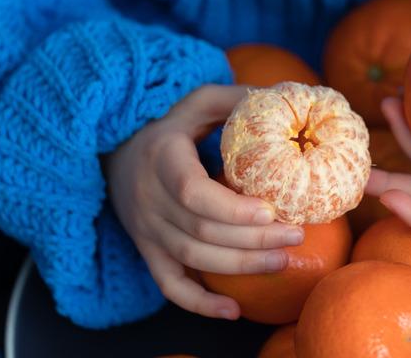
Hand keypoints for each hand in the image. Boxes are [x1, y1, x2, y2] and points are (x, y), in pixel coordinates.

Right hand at [106, 85, 304, 319]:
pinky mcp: (147, 251)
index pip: (193, 193)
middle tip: (295, 235)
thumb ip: (234, 99)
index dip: (232, 208)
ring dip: (240, 266)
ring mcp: (146, 230)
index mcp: (162, 159)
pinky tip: (233, 311)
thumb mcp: (196, 101)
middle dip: (253, 238)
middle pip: (202, 231)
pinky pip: (169, 285)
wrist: (115, 153)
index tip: (271, 209)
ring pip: (193, 258)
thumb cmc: (168, 125)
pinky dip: (199, 303)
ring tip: (282, 260)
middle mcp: (149, 199)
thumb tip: (284, 100)